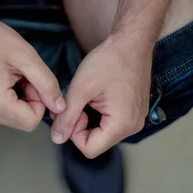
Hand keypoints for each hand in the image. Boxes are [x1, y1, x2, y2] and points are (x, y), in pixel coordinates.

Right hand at [0, 8, 65, 130]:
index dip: (39, 102)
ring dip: (12, 101)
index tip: (31, 79)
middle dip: (26, 101)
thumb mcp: (26, 56)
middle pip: (18, 122)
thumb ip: (47, 84)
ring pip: (5, 118)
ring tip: (5, 75)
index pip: (31, 122)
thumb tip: (60, 107)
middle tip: (20, 75)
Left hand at [51, 34, 152, 157]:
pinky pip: (111, 122)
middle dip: (81, 124)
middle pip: (97, 142)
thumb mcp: (81, 89)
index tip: (74, 109)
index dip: (74, 132)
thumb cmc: (109, 61)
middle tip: (78, 100)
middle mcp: (132, 127)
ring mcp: (135, 120)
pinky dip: (98, 113)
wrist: (132, 43)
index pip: (89, 149)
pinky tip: (96, 95)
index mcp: (121, 125)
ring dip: (89, 118)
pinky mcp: (134, 112)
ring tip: (87, 96)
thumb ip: (67, 116)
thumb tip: (57, 138)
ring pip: (102, 132)